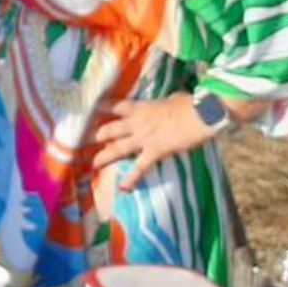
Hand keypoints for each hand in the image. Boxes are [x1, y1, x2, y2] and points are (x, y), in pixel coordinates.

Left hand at [93, 95, 214, 190]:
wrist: (201, 114)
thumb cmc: (190, 103)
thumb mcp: (173, 98)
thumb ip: (165, 102)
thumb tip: (171, 100)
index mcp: (139, 108)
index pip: (113, 106)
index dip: (99, 110)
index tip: (88, 113)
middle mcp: (136, 123)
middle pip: (108, 130)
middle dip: (96, 137)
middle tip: (86, 143)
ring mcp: (143, 138)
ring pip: (116, 149)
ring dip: (103, 157)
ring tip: (94, 163)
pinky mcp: (155, 151)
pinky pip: (139, 167)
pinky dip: (131, 179)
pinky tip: (123, 188)